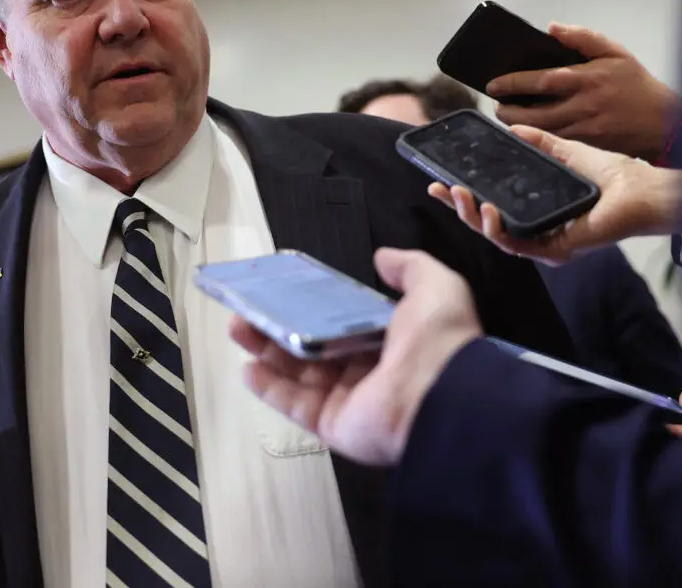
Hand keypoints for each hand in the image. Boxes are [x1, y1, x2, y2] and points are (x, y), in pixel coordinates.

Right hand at [230, 248, 481, 466]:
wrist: (443, 399)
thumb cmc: (439, 341)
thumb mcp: (435, 287)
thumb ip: (409, 267)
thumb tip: (382, 257)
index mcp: (392, 338)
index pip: (344, 319)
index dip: (315, 305)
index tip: (287, 289)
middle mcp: (369, 368)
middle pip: (314, 345)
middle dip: (281, 325)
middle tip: (251, 307)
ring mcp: (348, 398)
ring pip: (298, 373)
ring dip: (267, 350)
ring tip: (238, 327)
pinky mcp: (333, 424)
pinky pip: (295, 405)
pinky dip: (269, 388)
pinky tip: (247, 367)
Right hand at [429, 126, 681, 263]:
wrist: (641, 190)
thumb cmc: (614, 176)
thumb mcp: (566, 152)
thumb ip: (540, 143)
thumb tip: (513, 127)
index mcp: (538, 212)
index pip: (493, 207)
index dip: (465, 197)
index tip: (442, 182)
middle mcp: (538, 232)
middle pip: (487, 225)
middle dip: (459, 208)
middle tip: (439, 189)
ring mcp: (545, 244)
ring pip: (496, 238)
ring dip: (473, 217)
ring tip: (460, 195)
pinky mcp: (555, 250)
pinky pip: (517, 246)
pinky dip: (498, 230)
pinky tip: (488, 210)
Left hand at [488, 24, 681, 161]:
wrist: (662, 121)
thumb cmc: (635, 84)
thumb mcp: (615, 52)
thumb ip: (583, 38)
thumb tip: (552, 27)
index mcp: (586, 79)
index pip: (542, 79)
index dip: (514, 83)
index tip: (494, 84)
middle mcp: (582, 105)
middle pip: (535, 112)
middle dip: (509, 110)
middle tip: (495, 105)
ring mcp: (583, 128)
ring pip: (541, 130)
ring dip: (518, 125)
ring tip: (505, 116)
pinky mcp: (586, 146)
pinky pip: (555, 143)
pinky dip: (537, 138)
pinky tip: (526, 131)